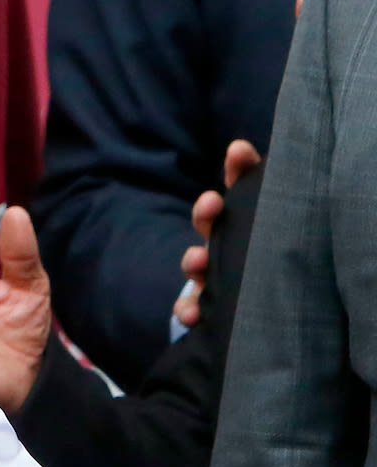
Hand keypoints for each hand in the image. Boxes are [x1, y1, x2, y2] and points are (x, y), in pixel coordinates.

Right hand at [176, 139, 262, 328]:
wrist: (261, 312)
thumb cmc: (273, 264)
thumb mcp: (279, 229)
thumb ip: (274, 195)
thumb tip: (258, 154)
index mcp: (246, 220)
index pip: (241, 187)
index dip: (239, 168)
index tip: (239, 151)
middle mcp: (225, 242)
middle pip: (210, 221)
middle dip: (207, 212)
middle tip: (212, 203)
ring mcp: (213, 272)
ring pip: (197, 262)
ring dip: (194, 259)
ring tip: (198, 261)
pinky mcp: (207, 303)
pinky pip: (190, 304)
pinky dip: (187, 308)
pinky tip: (194, 314)